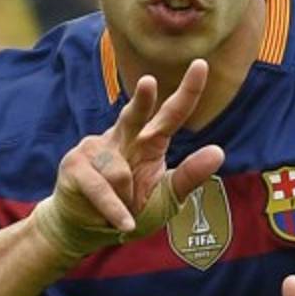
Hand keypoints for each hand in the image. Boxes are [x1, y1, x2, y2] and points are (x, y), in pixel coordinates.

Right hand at [33, 59, 224, 258]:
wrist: (85, 231)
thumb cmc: (129, 210)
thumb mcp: (167, 197)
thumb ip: (190, 175)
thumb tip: (219, 151)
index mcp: (149, 142)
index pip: (172, 114)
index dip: (187, 91)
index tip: (202, 64)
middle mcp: (123, 137)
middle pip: (135, 115)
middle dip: (141, 100)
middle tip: (148, 82)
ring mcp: (96, 147)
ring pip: (121, 173)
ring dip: (125, 200)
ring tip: (120, 210)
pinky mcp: (75, 164)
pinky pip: (103, 187)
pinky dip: (114, 211)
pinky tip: (122, 224)